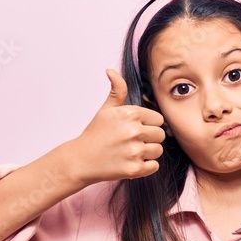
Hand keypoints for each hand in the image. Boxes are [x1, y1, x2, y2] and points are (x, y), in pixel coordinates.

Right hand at [71, 69, 165, 184]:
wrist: (80, 160)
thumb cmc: (95, 134)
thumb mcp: (106, 109)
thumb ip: (117, 91)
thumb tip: (111, 70)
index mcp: (130, 114)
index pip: (158, 119)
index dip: (149, 124)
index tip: (136, 129)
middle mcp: (134, 131)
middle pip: (160, 134)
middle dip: (150, 138)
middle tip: (133, 141)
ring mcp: (134, 151)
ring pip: (158, 150)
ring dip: (148, 152)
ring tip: (132, 151)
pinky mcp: (134, 169)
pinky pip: (154, 166)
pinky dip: (146, 166)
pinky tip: (132, 162)